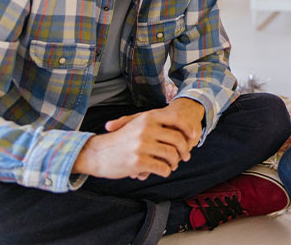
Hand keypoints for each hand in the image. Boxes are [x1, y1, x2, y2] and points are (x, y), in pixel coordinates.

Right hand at [72, 98, 204, 180]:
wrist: (96, 153)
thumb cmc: (120, 140)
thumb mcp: (136, 125)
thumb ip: (156, 124)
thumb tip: (182, 130)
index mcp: (147, 118)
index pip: (176, 120)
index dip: (189, 128)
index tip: (194, 137)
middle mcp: (146, 129)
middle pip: (177, 140)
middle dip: (184, 150)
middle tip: (185, 157)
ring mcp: (142, 145)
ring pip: (172, 155)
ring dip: (175, 162)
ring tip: (172, 165)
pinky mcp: (139, 161)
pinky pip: (162, 168)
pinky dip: (166, 171)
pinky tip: (163, 172)